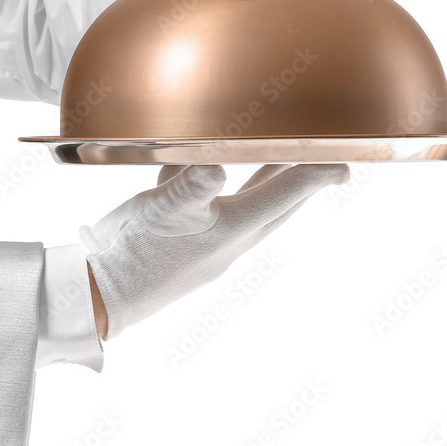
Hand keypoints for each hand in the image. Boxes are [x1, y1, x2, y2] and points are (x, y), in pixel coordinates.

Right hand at [77, 163, 348, 340]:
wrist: (101, 290)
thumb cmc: (136, 255)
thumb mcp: (162, 212)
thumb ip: (191, 186)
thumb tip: (215, 164)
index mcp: (233, 229)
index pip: (285, 195)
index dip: (316, 175)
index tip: (345, 163)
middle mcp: (228, 234)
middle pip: (275, 201)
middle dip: (299, 179)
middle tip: (324, 159)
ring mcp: (205, 237)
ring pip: (243, 201)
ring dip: (262, 177)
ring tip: (279, 155)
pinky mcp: (180, 235)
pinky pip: (204, 201)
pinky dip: (206, 178)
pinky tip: (193, 160)